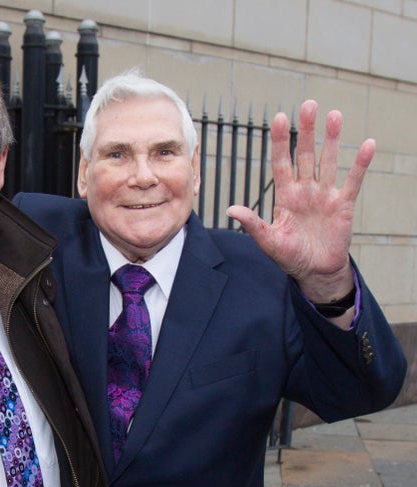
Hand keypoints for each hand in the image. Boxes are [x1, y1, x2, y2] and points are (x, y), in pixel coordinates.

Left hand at [227, 100, 372, 303]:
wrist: (315, 271)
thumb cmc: (289, 256)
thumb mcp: (268, 240)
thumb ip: (253, 223)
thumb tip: (230, 209)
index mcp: (285, 195)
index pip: (281, 162)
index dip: (279, 141)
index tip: (279, 118)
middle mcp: (305, 190)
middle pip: (305, 155)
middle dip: (306, 131)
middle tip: (309, 105)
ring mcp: (325, 196)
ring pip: (328, 162)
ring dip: (331, 140)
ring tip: (334, 115)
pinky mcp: (344, 205)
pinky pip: (353, 181)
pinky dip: (360, 164)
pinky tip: (367, 144)